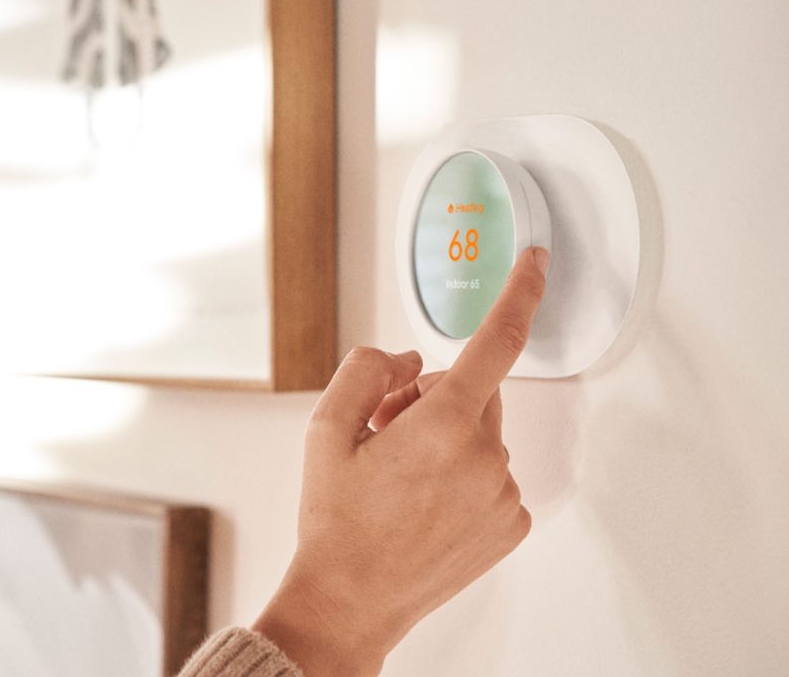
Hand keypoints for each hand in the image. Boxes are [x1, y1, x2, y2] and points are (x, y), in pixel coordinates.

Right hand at [252, 247, 548, 675]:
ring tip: (401, 477)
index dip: (520, 292)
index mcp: (440, 426)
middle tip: (387, 432)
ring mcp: (502, 494)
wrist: (350, 600)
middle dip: (433, 397)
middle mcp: (484, 457)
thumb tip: (408, 359)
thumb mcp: (326, 429)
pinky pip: (493, 473)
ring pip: (483, 434)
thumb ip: (368, 370)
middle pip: (473, 390)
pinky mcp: (510, 524)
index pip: (495, 341)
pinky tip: (424, 501)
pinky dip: (465, 475)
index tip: (536, 262)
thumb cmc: (336, 522)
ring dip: (449, 438)